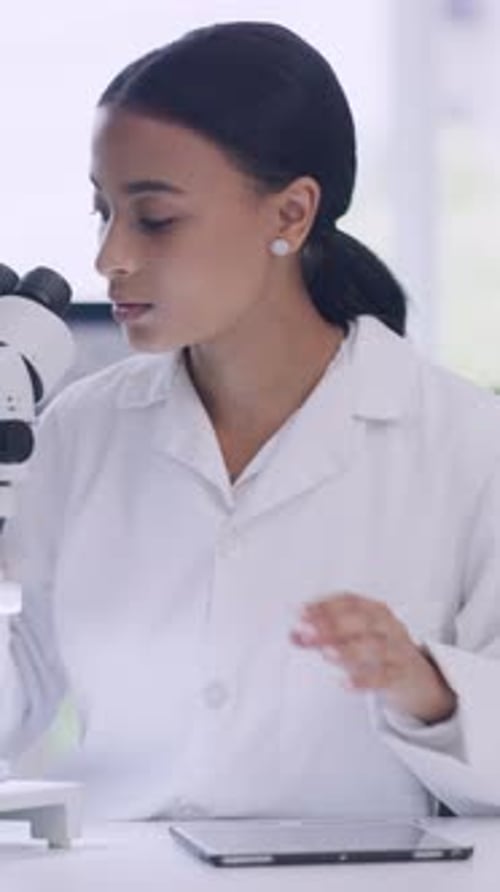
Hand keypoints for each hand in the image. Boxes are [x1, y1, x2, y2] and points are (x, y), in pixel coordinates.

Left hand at [291, 593, 456, 724]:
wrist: (420, 679)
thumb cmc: (381, 651)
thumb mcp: (355, 639)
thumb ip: (324, 636)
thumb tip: (293, 634)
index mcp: (376, 611)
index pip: (349, 601)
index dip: (324, 605)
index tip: (299, 612)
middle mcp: (389, 627)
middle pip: (361, 621)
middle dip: (331, 625)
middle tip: (305, 632)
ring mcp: (398, 651)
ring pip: (374, 647)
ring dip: (348, 649)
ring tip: (325, 653)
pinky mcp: (402, 676)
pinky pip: (384, 677)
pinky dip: (364, 680)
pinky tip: (344, 682)